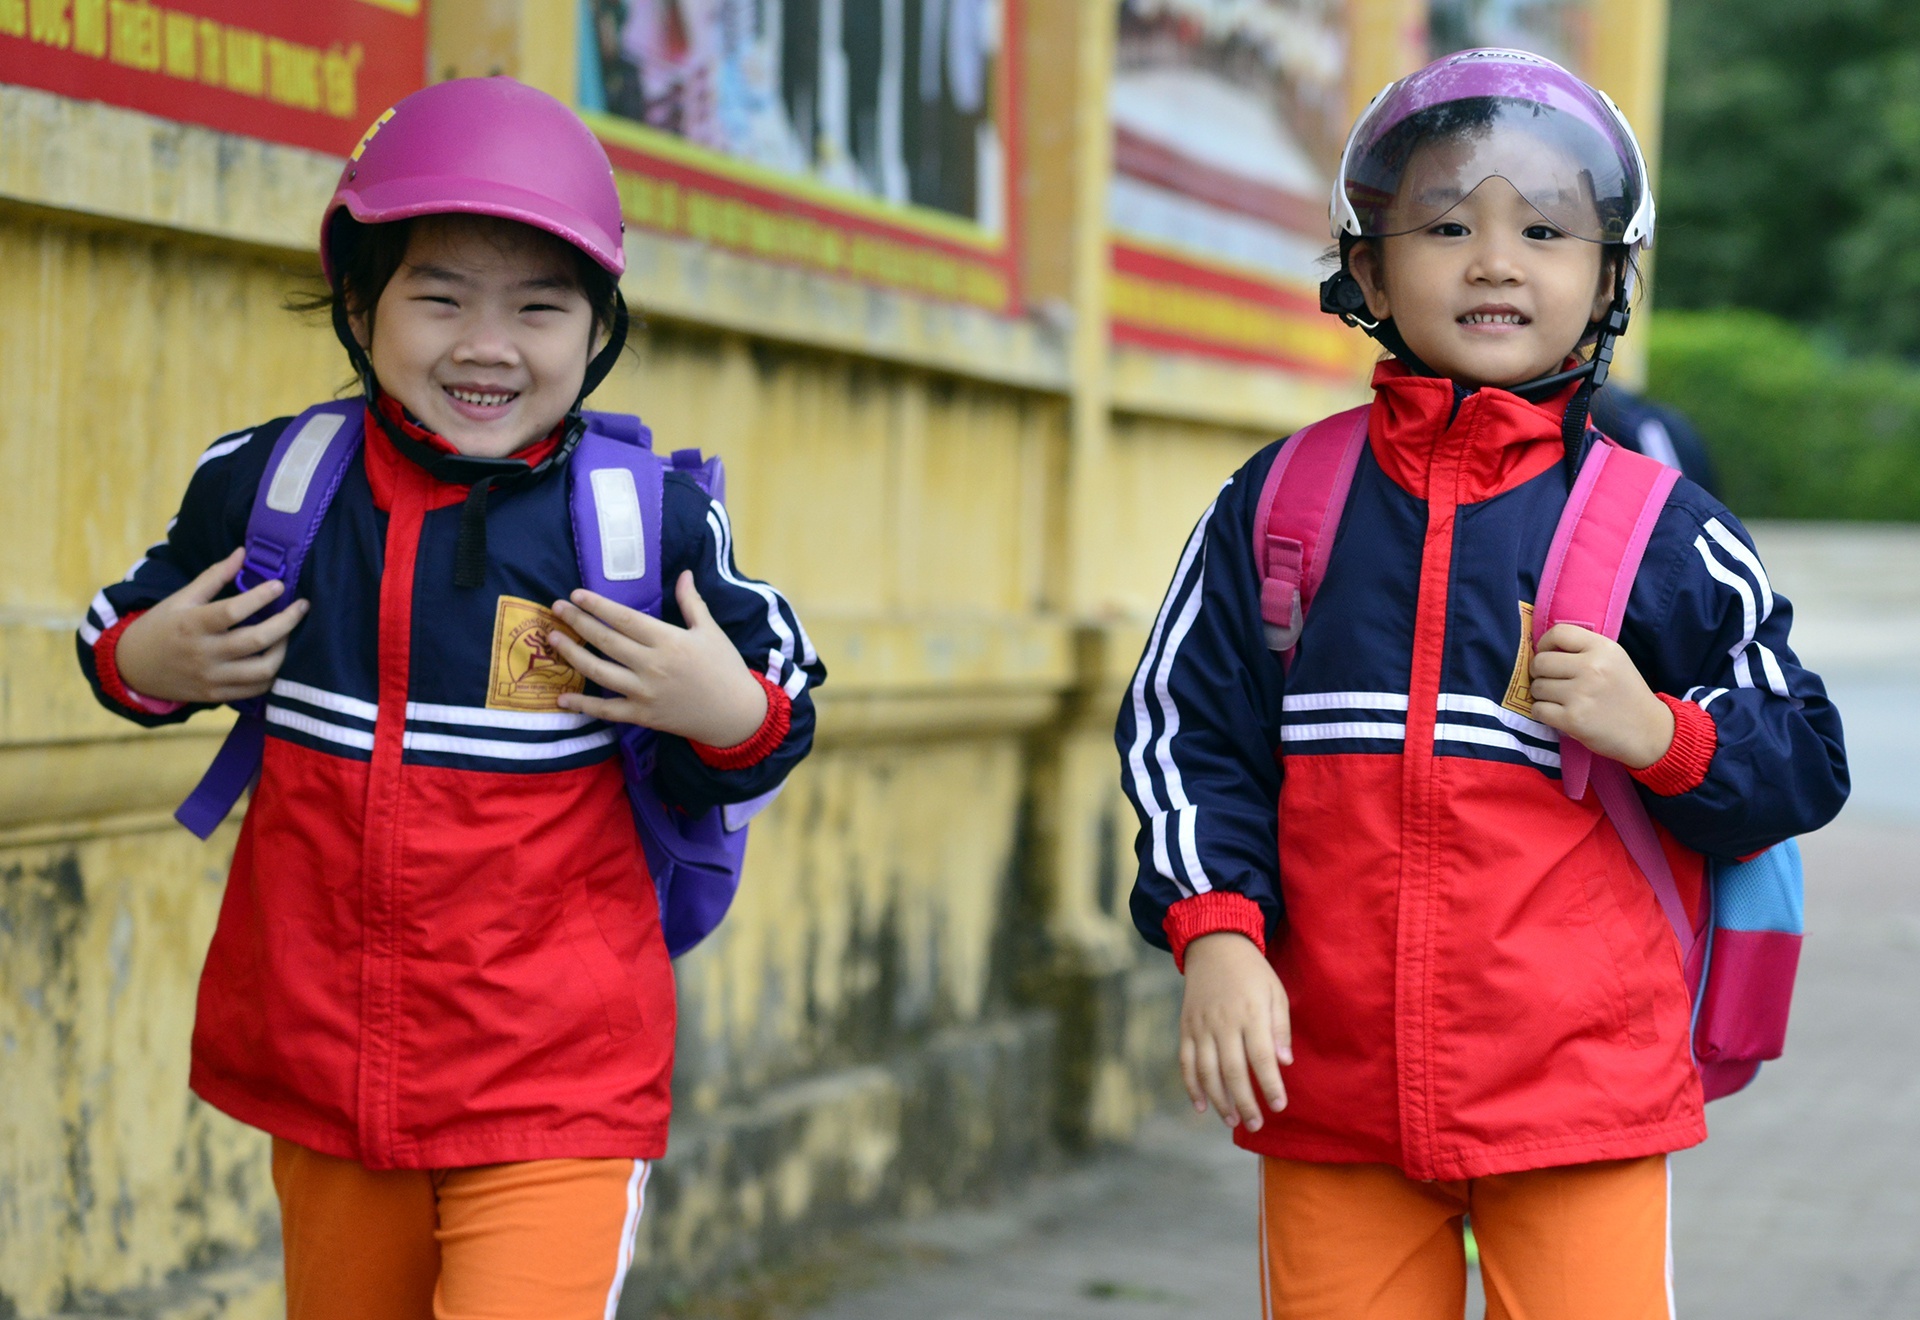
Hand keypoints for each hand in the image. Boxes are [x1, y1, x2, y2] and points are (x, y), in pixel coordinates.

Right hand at [113, 548, 308, 703]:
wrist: (133, 668)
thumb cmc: (161, 626)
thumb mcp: (181, 598)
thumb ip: (214, 577)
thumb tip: (243, 552)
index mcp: (192, 624)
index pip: (233, 611)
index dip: (261, 597)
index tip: (280, 585)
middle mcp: (203, 653)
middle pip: (256, 641)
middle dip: (286, 622)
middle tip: (302, 606)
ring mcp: (211, 677)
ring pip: (262, 670)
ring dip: (284, 650)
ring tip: (288, 633)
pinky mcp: (216, 695)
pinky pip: (256, 689)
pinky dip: (272, 673)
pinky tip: (276, 656)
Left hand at [550, 572, 768, 746]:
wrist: (735, 714)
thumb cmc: (725, 668)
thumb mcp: (710, 631)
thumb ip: (692, 602)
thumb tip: (684, 573)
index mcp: (668, 641)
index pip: (625, 619)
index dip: (598, 606)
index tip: (576, 595)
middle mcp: (652, 665)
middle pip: (606, 641)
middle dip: (577, 622)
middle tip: (556, 608)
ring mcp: (645, 692)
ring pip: (599, 672)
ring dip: (573, 655)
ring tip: (553, 639)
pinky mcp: (643, 716)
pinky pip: (607, 711)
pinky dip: (584, 706)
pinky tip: (562, 698)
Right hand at [1179, 932, 1292, 1131]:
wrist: (1214, 945)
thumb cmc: (1252, 972)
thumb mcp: (1275, 992)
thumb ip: (1280, 1028)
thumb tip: (1284, 1062)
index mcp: (1250, 1013)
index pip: (1261, 1058)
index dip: (1270, 1085)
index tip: (1279, 1106)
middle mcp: (1223, 1022)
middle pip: (1232, 1072)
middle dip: (1246, 1103)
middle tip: (1257, 1124)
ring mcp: (1201, 1026)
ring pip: (1207, 1072)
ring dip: (1220, 1100)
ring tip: (1233, 1121)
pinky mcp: (1186, 1028)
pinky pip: (1186, 1062)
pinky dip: (1192, 1087)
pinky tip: (1202, 1106)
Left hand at [1529, 623, 1674, 768]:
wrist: (1648, 731)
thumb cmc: (1626, 694)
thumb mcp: (1614, 660)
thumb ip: (1583, 650)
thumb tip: (1542, 650)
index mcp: (1603, 649)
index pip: (1559, 633)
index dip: (1544, 644)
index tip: (1547, 655)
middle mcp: (1592, 668)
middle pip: (1541, 662)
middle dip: (1539, 673)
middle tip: (1550, 682)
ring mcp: (1581, 694)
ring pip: (1537, 687)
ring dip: (1541, 695)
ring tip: (1558, 700)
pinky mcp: (1573, 719)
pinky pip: (1538, 710)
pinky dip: (1542, 713)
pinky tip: (1556, 714)